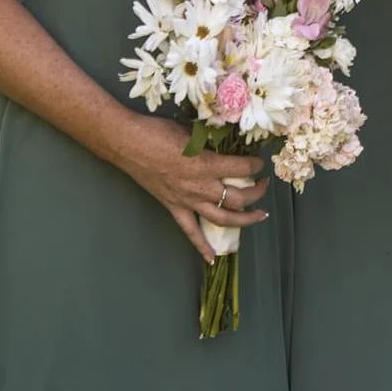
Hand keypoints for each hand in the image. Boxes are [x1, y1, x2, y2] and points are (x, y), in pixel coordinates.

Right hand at [113, 113, 270, 262]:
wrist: (128, 144)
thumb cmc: (159, 132)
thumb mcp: (192, 131)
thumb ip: (212, 141)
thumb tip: (228, 140)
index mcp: (207, 165)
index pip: (243, 169)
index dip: (256, 165)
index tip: (260, 161)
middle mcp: (201, 187)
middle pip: (239, 198)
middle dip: (257, 192)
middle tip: (264, 184)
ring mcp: (187, 201)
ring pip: (222, 218)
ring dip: (245, 220)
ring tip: (260, 215)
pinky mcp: (173, 207)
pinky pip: (190, 231)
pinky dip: (201, 246)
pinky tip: (212, 259)